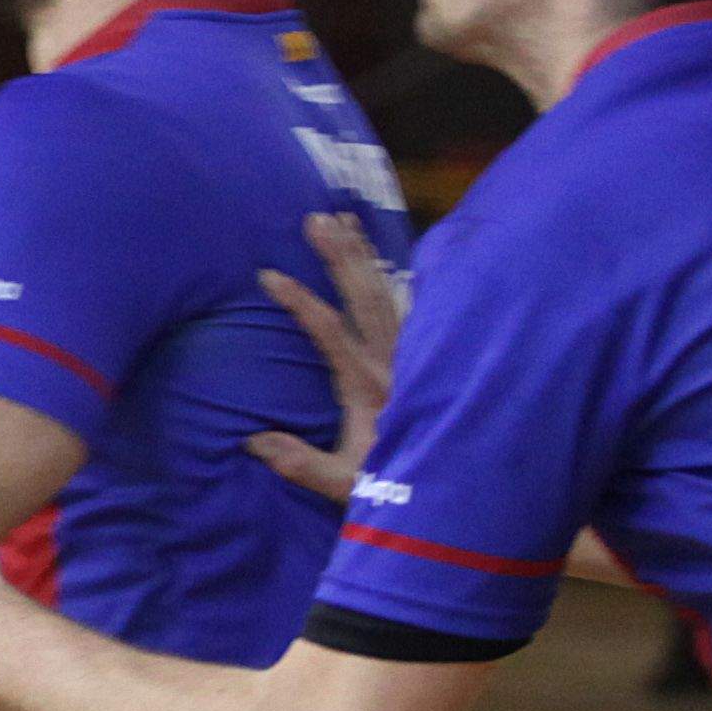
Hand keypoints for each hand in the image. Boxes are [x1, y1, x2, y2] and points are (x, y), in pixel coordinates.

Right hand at [244, 210, 404, 500]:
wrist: (461, 493)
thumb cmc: (396, 490)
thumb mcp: (343, 485)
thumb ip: (300, 463)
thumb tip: (251, 442)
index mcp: (367, 387)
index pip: (329, 331)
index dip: (299, 301)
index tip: (268, 275)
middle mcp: (393, 363)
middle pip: (365, 298)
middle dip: (339, 256)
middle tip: (316, 217)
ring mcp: (411, 358)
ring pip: (387, 295)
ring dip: (364, 257)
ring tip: (344, 220)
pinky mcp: (424, 359)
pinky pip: (412, 308)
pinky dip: (397, 278)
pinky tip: (388, 259)